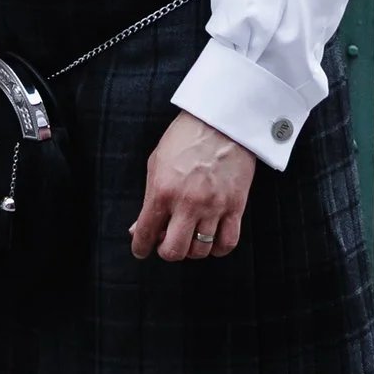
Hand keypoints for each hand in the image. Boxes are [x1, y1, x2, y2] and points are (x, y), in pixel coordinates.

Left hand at [131, 111, 256, 263]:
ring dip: (192, 250)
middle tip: (167, 243)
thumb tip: (138, 228)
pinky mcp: (235, 206)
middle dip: (167, 252)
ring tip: (190, 237)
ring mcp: (213, 206)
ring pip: (201, 251)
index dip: (140, 248)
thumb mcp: (156, 163)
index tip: (141, 250)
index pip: (146, 233)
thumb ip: (148, 198)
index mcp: (162, 190)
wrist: (221, 121)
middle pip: (174, 251)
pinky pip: (227, 242)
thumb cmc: (185, 138)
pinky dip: (217, 248)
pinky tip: (211, 240)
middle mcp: (187, 203)